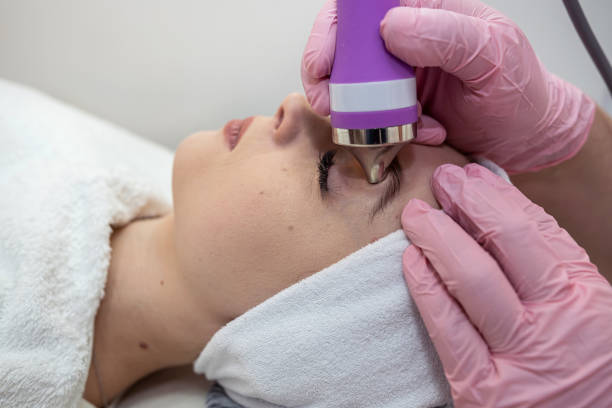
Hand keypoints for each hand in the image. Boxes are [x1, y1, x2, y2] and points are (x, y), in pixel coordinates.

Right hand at [301, 0, 595, 173]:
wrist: (525, 140)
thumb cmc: (520, 93)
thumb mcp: (494, 55)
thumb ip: (447, 35)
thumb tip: (391, 26)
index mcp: (424, 11)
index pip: (361, 9)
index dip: (332, 33)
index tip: (323, 65)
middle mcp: (405, 41)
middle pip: (342, 50)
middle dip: (329, 81)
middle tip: (332, 107)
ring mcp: (397, 78)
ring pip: (349, 89)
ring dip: (360, 114)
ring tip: (397, 127)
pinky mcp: (396, 111)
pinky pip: (371, 122)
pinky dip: (386, 134)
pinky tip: (422, 133)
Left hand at [400, 163, 611, 406]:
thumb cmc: (584, 377)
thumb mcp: (586, 320)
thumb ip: (551, 278)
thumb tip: (505, 223)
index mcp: (589, 299)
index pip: (540, 233)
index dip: (503, 198)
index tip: (476, 176)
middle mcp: (560, 321)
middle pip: (509, 243)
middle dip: (472, 202)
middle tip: (444, 179)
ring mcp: (522, 356)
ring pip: (474, 278)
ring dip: (440, 236)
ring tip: (417, 212)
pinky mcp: (484, 390)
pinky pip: (449, 329)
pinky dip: (427, 288)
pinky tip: (412, 259)